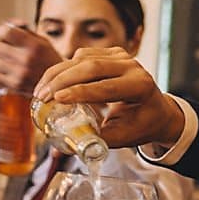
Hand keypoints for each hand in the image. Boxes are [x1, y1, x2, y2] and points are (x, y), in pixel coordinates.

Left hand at [0, 20, 61, 93]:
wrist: (61, 84)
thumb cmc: (48, 60)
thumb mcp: (42, 41)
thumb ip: (23, 31)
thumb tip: (4, 24)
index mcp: (35, 46)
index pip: (6, 32)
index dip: (0, 30)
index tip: (1, 32)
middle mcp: (27, 59)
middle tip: (6, 47)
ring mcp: (20, 74)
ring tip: (9, 61)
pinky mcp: (15, 86)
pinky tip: (7, 71)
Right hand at [33, 48, 184, 147]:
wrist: (157, 109)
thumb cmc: (140, 125)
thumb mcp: (122, 137)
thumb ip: (96, 140)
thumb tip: (63, 146)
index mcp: (140, 86)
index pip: (107, 87)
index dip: (79, 92)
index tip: (56, 99)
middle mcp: (133, 67)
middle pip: (92, 67)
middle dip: (62, 81)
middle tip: (42, 97)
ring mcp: (123, 56)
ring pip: (83, 58)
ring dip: (58, 73)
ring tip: (41, 91)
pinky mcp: (112, 53)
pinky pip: (83, 55)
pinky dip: (64, 67)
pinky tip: (52, 81)